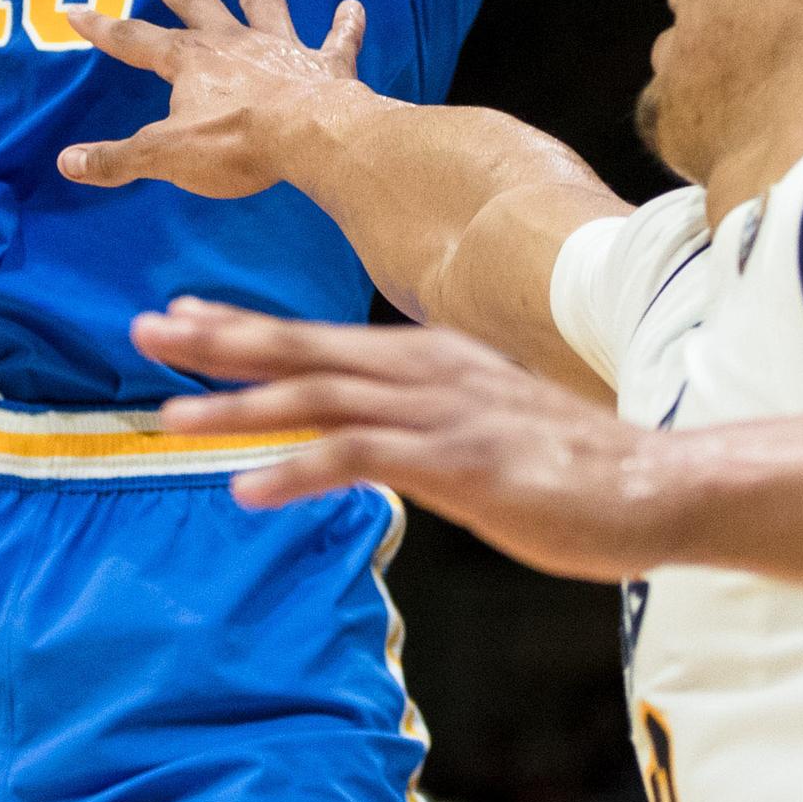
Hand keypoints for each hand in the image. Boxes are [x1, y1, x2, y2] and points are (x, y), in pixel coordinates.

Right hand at [58, 0, 366, 197]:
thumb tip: (67, 162)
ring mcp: (282, 49)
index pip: (134, 40)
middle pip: (197, 5)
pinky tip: (355, 7)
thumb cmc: (236, 144)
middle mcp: (233, 43)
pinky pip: (338, 39)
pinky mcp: (326, 64)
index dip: (102, 27)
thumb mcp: (166, 156)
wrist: (311, 136)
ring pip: (266, 9)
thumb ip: (118, 159)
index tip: (74, 9)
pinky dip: (347, 24)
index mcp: (189, 61)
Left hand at [132, 299, 681, 582]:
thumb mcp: (480, 428)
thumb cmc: (570, 466)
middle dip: (219, 341)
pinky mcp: (458, 464)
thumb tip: (368, 436)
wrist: (658, 485)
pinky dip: (297, 470)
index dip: (245, 323)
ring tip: (169, 419)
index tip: (179, 314)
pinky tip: (247, 487)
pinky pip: (361, 459)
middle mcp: (425, 372)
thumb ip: (419, 422)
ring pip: (318, 398)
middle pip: (303, 348)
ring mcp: (440, 414)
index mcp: (427, 359)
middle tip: (144, 332)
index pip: (318, 335)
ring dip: (240, 407)